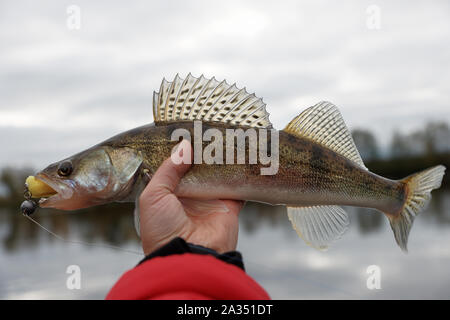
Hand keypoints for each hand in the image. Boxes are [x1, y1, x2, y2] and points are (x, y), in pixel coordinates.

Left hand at [139, 140, 243, 254]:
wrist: (188, 256)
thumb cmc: (163, 229)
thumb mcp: (153, 195)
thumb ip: (168, 169)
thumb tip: (185, 146)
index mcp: (169, 193)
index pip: (175, 166)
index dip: (180, 150)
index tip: (186, 130)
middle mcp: (190, 195)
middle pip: (198, 167)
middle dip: (203, 151)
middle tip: (208, 129)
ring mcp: (210, 199)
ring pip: (218, 172)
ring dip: (221, 158)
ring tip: (224, 135)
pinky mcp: (230, 204)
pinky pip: (237, 184)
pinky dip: (240, 171)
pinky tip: (241, 154)